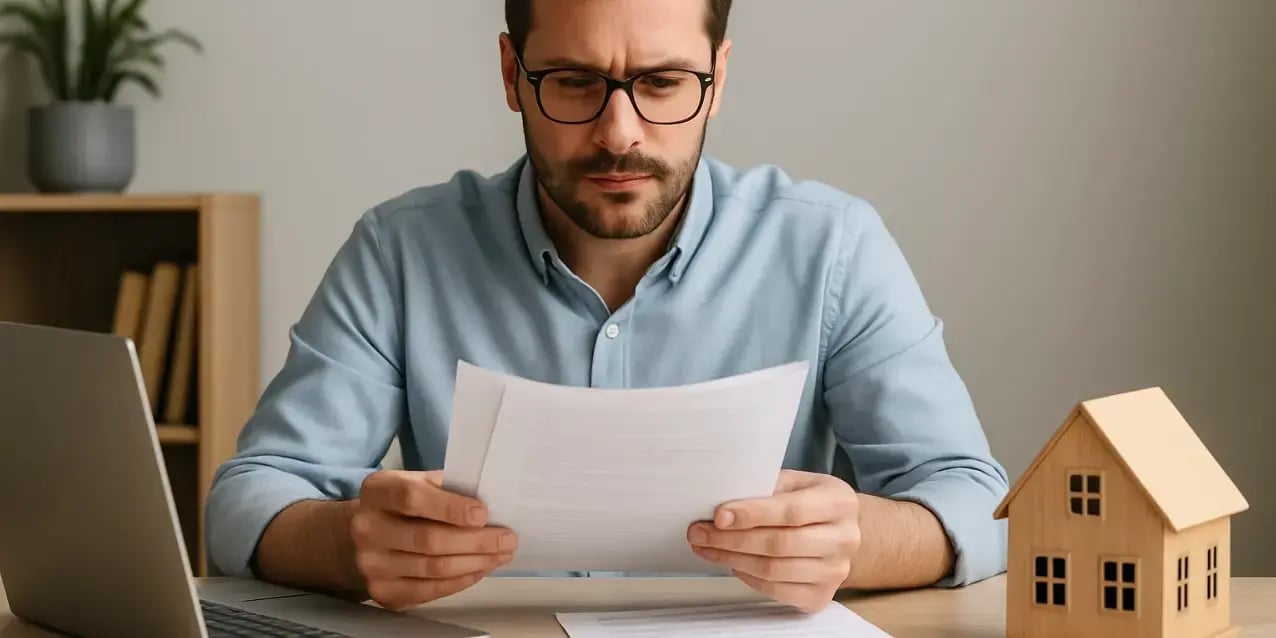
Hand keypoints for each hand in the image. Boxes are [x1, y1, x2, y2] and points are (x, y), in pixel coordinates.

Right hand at [350, 470, 517, 610]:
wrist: (367, 537)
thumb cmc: (404, 505)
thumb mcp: (419, 483)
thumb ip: (448, 488)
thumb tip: (492, 499)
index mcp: (378, 491)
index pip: (412, 498)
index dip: (450, 507)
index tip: (483, 514)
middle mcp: (367, 528)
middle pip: (427, 539)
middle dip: (475, 541)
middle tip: (507, 539)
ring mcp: (372, 564)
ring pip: (433, 568)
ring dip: (475, 562)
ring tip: (501, 554)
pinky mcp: (383, 591)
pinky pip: (430, 590)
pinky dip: (461, 580)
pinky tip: (480, 569)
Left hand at [687, 470, 859, 612]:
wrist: (841, 533)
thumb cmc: (811, 502)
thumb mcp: (797, 482)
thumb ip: (766, 486)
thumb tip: (722, 500)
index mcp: (839, 502)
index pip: (791, 511)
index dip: (752, 514)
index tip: (718, 515)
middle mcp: (844, 538)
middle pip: (780, 544)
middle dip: (732, 539)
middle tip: (699, 532)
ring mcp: (835, 571)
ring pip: (774, 570)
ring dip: (732, 559)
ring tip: (707, 547)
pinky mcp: (821, 596)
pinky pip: (776, 590)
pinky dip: (748, 577)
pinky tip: (732, 563)